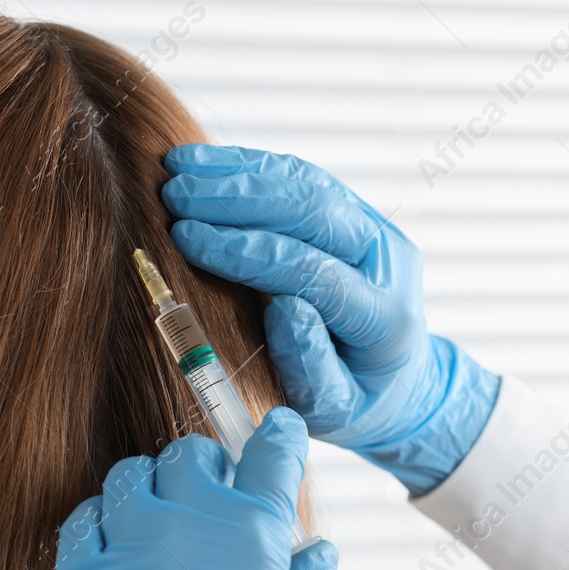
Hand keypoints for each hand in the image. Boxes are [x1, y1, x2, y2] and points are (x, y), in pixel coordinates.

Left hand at [53, 409, 333, 569]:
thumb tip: (314, 547)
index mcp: (256, 536)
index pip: (269, 452)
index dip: (275, 437)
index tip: (273, 434)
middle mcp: (188, 528)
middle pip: (190, 455)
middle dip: (206, 469)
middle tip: (211, 495)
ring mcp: (127, 554)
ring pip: (130, 479)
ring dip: (150, 490)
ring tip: (161, 524)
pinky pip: (81, 523)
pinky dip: (101, 524)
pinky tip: (117, 549)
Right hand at [161, 143, 498, 494]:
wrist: (393, 381)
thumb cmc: (352, 400)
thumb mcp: (331, 406)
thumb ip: (311, 363)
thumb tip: (284, 307)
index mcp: (384, 316)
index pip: (311, 270)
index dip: (245, 251)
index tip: (186, 238)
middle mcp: (386, 260)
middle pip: (313, 210)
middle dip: (238, 199)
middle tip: (175, 195)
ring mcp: (371, 229)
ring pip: (306, 183)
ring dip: (239, 172)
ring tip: (177, 169)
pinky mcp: (349, 212)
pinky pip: (299, 178)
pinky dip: (249, 166)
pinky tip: (203, 163)